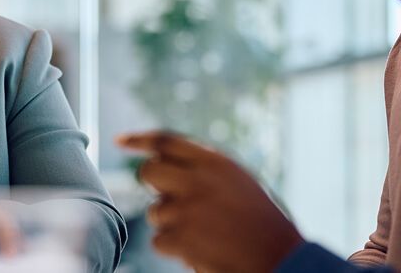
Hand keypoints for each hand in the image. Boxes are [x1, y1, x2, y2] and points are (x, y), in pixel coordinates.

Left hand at [119, 131, 302, 272]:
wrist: (280, 259)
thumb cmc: (263, 224)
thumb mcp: (239, 184)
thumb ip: (205, 171)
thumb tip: (166, 165)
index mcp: (216, 162)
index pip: (166, 140)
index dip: (140, 139)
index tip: (119, 141)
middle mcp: (198, 180)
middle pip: (149, 172)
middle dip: (155, 187)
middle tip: (173, 200)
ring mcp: (187, 209)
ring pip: (155, 212)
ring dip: (172, 224)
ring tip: (205, 233)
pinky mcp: (180, 237)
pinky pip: (159, 240)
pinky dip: (175, 249)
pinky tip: (201, 249)